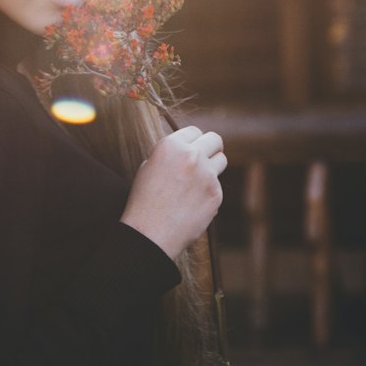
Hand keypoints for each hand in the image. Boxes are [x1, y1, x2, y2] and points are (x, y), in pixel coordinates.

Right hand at [121, 125, 226, 259]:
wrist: (149, 234)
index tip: (190, 149)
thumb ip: (170, 154)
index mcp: (171, 146)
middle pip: (215, 140)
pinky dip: (208, 192)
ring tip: (196, 183)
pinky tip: (192, 204)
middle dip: (210, 147)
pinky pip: (217, 186)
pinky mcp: (216, 194)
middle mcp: (192, 155)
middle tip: (204, 158)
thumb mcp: (148, 167)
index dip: (191, 141)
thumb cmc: (144, 201)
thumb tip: (186, 150)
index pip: (194, 131)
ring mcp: (207, 175)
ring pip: (221, 161)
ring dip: (212, 167)